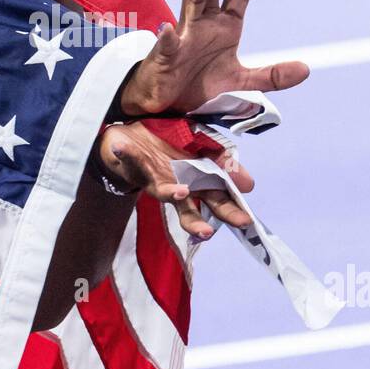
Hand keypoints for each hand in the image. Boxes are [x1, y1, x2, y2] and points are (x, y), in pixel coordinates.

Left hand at [95, 121, 254, 239]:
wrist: (134, 135)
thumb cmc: (171, 144)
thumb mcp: (203, 148)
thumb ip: (223, 163)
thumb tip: (248, 186)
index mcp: (196, 183)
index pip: (216, 202)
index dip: (229, 211)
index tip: (244, 222)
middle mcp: (175, 187)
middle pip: (188, 210)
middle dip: (198, 222)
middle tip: (209, 233)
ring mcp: (153, 179)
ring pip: (162, 192)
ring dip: (171, 192)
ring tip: (181, 192)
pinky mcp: (132, 164)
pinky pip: (128, 159)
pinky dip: (125, 153)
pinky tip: (121, 147)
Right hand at [119, 0, 309, 116]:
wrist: (169, 102)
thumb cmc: (200, 83)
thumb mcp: (242, 81)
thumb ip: (272, 75)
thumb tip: (305, 70)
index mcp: (223, 23)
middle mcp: (203, 21)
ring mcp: (183, 35)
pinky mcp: (166, 56)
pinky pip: (166, 42)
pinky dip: (167, 35)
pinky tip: (169, 28)